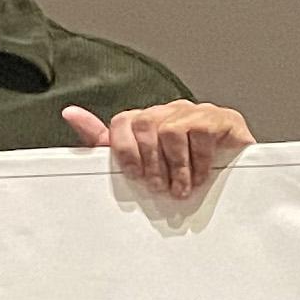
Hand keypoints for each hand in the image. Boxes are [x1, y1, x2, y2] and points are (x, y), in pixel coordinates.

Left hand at [64, 101, 251, 201]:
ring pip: (171, 130)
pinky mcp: (221, 118)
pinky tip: (200, 177)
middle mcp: (169, 111)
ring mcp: (196, 112)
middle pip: (145, 125)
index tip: (134, 176)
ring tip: (180, 188)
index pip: (122, 122)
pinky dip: (198, 160)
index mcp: (148, 121)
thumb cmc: (180, 173)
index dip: (124, 150)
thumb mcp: (138, 164)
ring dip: (175, 166)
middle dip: (149, 162)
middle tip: (159, 187)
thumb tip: (70, 113)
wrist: (229, 178)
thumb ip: (104, 142)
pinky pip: (201, 131)